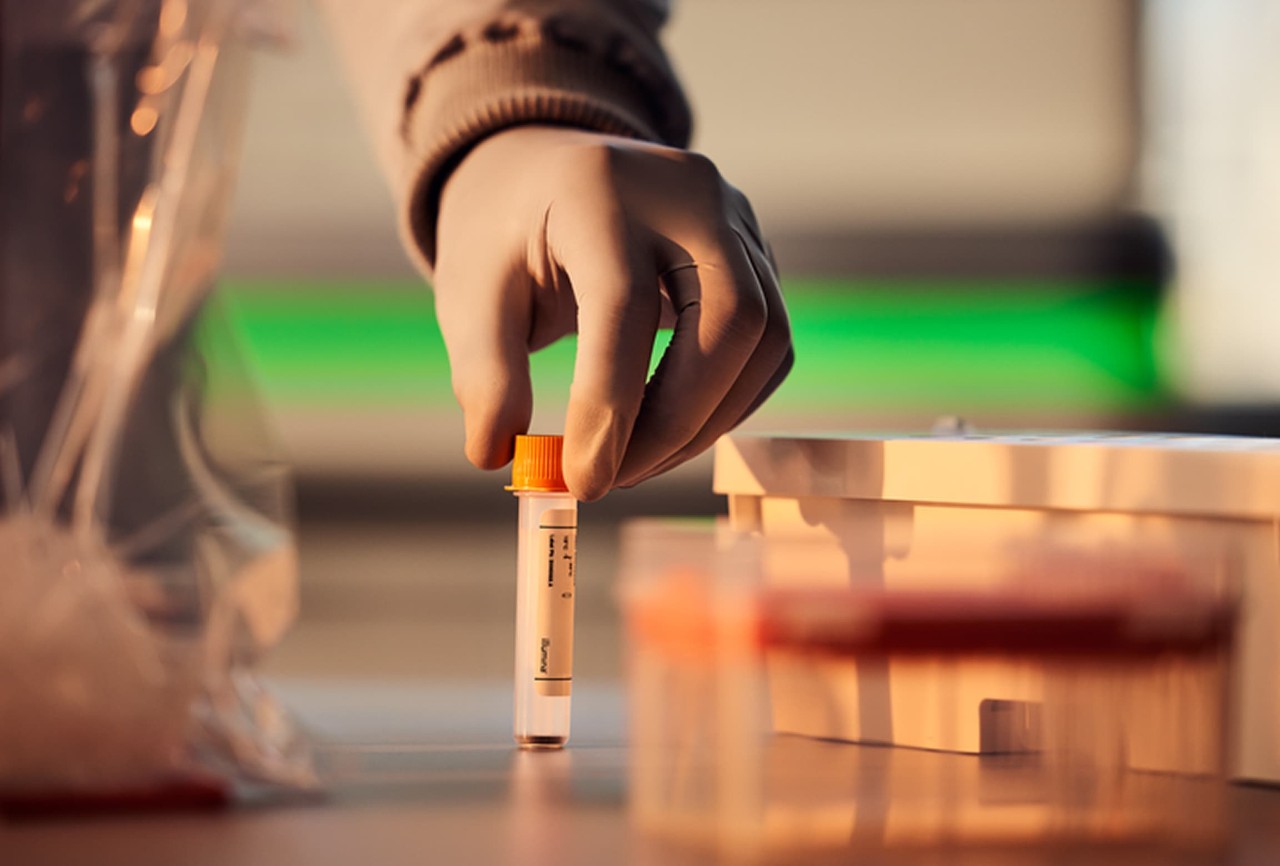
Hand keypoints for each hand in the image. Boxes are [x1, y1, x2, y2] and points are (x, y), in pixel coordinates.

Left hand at [433, 126, 791, 500]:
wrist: (546, 175)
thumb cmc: (504, 238)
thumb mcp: (468, 295)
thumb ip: (484, 373)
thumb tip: (499, 455)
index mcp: (599, 188)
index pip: (625, 305)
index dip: (609, 406)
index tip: (581, 480)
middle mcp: (684, 192)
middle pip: (730, 318)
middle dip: (678, 421)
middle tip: (617, 479)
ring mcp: (733, 218)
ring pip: (766, 337)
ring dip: (708, 423)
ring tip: (637, 463)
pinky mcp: (756, 252)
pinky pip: (770, 343)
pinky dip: (729, 403)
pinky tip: (671, 432)